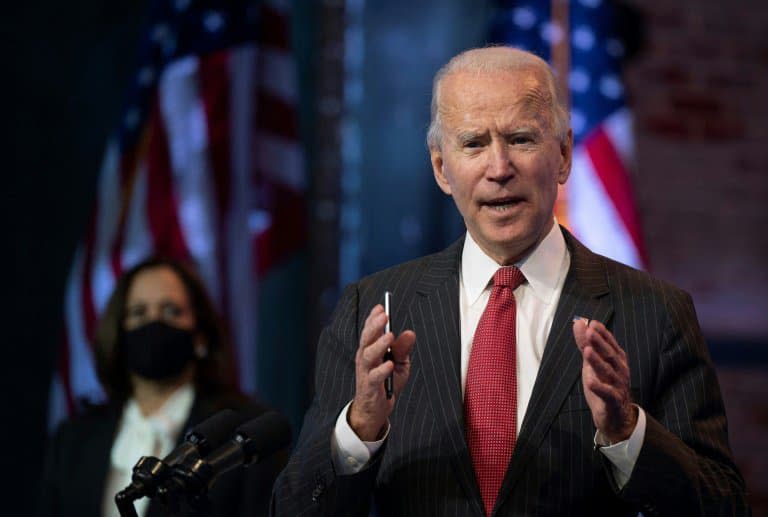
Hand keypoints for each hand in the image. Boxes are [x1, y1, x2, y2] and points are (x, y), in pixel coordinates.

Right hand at [349, 304, 415, 440]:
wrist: (375, 410)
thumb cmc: (386, 383)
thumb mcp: (399, 364)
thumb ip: (403, 349)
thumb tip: (410, 332)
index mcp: (370, 350)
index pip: (370, 331)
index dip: (374, 318)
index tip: (381, 306)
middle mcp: (365, 358)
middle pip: (367, 339)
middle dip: (374, 326)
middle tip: (384, 315)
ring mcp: (365, 373)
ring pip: (368, 355)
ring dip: (379, 345)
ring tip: (389, 335)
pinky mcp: (369, 387)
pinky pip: (374, 377)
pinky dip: (382, 370)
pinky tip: (389, 363)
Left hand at [573, 318, 636, 442]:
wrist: (614, 416)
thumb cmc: (603, 385)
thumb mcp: (591, 363)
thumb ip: (585, 344)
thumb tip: (579, 322)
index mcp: (616, 360)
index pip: (610, 344)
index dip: (602, 334)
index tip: (593, 323)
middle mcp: (620, 371)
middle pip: (610, 356)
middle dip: (600, 344)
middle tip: (590, 332)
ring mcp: (618, 386)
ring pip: (608, 373)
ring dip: (598, 362)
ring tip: (587, 351)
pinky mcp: (614, 401)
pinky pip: (608, 394)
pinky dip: (599, 388)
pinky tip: (590, 382)